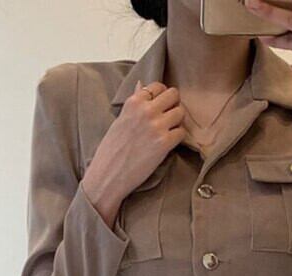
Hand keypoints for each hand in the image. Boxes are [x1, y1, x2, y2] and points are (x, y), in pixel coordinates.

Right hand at [81, 81, 185, 226]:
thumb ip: (134, 103)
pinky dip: (178, 137)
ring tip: (168, 131)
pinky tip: (169, 143)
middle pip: (174, 95)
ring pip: (180, 113)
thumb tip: (141, 85)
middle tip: (168, 118)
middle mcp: (146, 110)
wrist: (109, 174)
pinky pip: (182, 132)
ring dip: (177, 122)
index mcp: (134, 102)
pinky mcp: (164, 143)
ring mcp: (157, 126)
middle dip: (173, 105)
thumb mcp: (120, 119)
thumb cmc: (111, 149)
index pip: (158, 86)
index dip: (162, 96)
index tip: (161, 106)